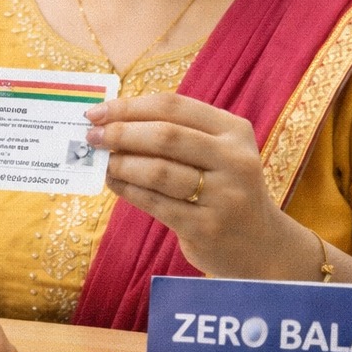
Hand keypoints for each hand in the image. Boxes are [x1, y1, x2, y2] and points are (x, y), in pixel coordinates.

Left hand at [85, 93, 296, 277]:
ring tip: (102, 162)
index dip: (129, 106)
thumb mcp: (216, 153)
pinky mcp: (207, 227)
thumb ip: (174, 134)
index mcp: (234, 131)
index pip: (173, 106)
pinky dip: (128, 190)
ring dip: (121, 164)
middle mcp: (235, 160)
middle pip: (165, 136)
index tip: (96, 112)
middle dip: (121, 133)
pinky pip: (155, 203)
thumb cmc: (223, 189)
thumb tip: (110, 122)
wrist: (260, 245)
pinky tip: (114, 183)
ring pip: (158, 171)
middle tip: (92, 137)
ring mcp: (224, 196)